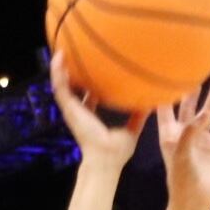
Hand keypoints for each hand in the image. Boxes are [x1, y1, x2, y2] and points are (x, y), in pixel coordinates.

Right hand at [49, 52, 145, 169]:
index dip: (87, 83)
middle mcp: (79, 111)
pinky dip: (58, 71)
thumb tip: (151, 104)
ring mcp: (72, 109)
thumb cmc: (117, 152)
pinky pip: (60, 86)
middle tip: (72, 54)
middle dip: (70, 72)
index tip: (91, 69)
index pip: (86, 96)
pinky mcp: (69, 108)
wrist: (106, 160)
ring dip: (59, 67)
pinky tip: (59, 56)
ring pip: (61, 84)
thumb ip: (138, 116)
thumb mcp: (131, 130)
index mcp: (90, 115)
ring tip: (60, 49)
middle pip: (71, 87)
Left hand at [154, 74, 209, 208]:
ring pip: (208, 111)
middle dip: (193, 87)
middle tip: (198, 68)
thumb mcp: (181, 154)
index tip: (166, 71)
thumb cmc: (181, 179)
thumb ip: (189, 133)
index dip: (164, 91)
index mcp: (169, 133)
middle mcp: (184, 132)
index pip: (164, 107)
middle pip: (188, 104)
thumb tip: (202, 115)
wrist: (195, 199)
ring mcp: (199, 138)